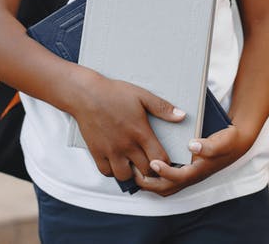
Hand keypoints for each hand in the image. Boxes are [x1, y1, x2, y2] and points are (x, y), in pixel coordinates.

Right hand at [66, 72, 185, 182]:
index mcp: (140, 132)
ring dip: (131, 173)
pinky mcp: (97, 152)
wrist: (86, 94)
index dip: (166, 163)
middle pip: (145, 171)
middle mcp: (126, 145)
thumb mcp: (142, 96)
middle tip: (151, 165)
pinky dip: (112, 171)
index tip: (165, 160)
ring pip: (125, 176)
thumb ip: (163, 108)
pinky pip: (106, 172)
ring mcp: (110, 150)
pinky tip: (116, 162)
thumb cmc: (114, 93)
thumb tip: (181, 116)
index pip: (160, 159)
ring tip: (133, 165)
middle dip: (151, 170)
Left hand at [132, 125, 254, 196]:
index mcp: (199, 171)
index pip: (179, 177)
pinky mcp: (184, 171)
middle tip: (133, 171)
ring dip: (149, 183)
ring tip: (133, 171)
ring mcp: (187, 176)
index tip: (153, 162)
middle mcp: (191, 177)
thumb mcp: (223, 141)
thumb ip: (210, 145)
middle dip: (149, 183)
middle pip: (166, 188)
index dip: (165, 172)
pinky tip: (142, 166)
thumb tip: (192, 145)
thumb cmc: (228, 141)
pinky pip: (166, 181)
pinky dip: (153, 178)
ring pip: (164, 187)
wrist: (236, 143)